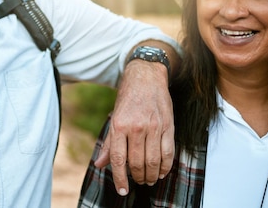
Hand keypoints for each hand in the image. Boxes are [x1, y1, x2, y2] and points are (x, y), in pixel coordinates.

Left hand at [94, 59, 173, 195]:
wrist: (146, 77)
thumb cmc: (128, 99)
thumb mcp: (114, 118)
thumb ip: (108, 143)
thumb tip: (100, 164)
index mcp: (119, 125)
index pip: (119, 159)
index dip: (120, 178)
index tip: (122, 190)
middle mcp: (136, 127)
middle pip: (137, 163)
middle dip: (137, 178)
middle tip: (138, 181)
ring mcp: (154, 127)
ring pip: (153, 162)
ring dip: (151, 176)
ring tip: (148, 179)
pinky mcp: (168, 126)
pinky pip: (168, 154)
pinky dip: (165, 167)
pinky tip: (161, 172)